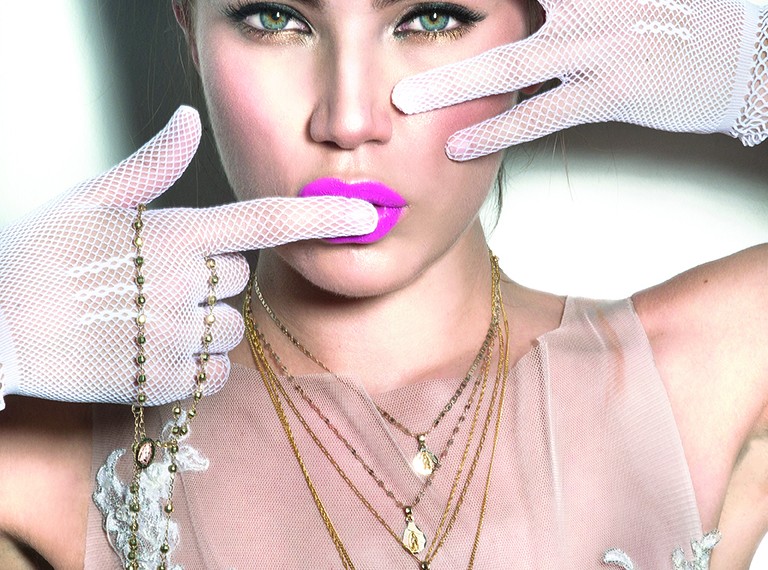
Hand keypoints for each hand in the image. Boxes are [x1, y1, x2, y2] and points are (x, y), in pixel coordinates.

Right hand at [0, 106, 375, 407]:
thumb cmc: (39, 261)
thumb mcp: (90, 201)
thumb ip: (152, 165)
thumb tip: (188, 120)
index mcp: (173, 234)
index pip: (264, 222)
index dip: (321, 217)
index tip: (366, 215)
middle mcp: (185, 286)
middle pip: (240, 279)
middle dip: (210, 276)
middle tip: (155, 278)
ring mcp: (178, 338)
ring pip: (232, 328)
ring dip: (203, 322)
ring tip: (148, 315)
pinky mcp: (167, 381)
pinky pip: (216, 372)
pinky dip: (196, 362)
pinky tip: (153, 348)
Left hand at [393, 0, 766, 158]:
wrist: (740, 51)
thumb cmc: (669, 15)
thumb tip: (523, 6)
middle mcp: (585, 1)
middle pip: (500, 7)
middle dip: (449, 11)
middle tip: (394, 19)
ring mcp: (597, 44)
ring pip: (508, 65)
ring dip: (451, 84)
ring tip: (405, 101)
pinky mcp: (609, 90)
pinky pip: (542, 115)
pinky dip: (497, 133)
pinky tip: (459, 146)